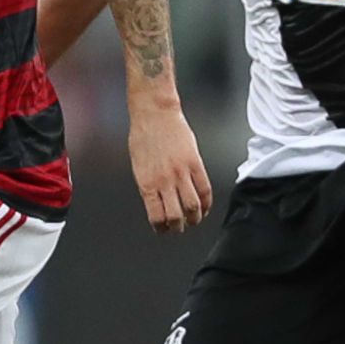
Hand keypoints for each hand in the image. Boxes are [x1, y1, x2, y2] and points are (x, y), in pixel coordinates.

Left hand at [129, 103, 213, 233]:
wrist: (154, 113)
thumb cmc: (143, 135)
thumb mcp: (138, 165)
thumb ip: (147, 184)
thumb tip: (155, 201)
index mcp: (146, 183)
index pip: (156, 216)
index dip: (161, 228)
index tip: (163, 229)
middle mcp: (163, 181)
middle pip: (176, 216)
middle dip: (178, 227)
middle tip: (180, 227)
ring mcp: (180, 172)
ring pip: (193, 206)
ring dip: (195, 218)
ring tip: (194, 219)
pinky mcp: (194, 163)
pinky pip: (204, 189)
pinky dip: (206, 202)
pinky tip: (204, 206)